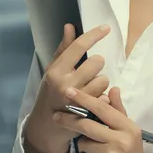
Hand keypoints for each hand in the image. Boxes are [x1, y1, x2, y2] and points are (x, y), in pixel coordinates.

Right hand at [25, 24, 112, 152]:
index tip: (106, 28)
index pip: (78, 47)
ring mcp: (78, 100)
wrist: (46, 126)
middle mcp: (66, 84)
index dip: (94, 35)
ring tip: (89, 90)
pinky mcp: (88, 113)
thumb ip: (64, 49)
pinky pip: (106, 97)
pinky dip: (102, 98)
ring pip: (104, 80)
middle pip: (97, 62)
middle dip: (96, 66)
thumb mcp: (53, 70)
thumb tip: (70, 26)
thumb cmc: (51, 93)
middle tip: (88, 74)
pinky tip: (92, 102)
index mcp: (56, 71)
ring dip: (100, 83)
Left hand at [52, 85, 150, 152]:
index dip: (85, 99)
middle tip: (56, 116)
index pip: (103, 109)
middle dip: (69, 119)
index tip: (69, 91)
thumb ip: (119, 111)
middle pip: (87, 125)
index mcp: (128, 128)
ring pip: (83, 142)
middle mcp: (120, 140)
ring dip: (84, 145)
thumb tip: (113, 89)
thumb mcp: (130, 133)